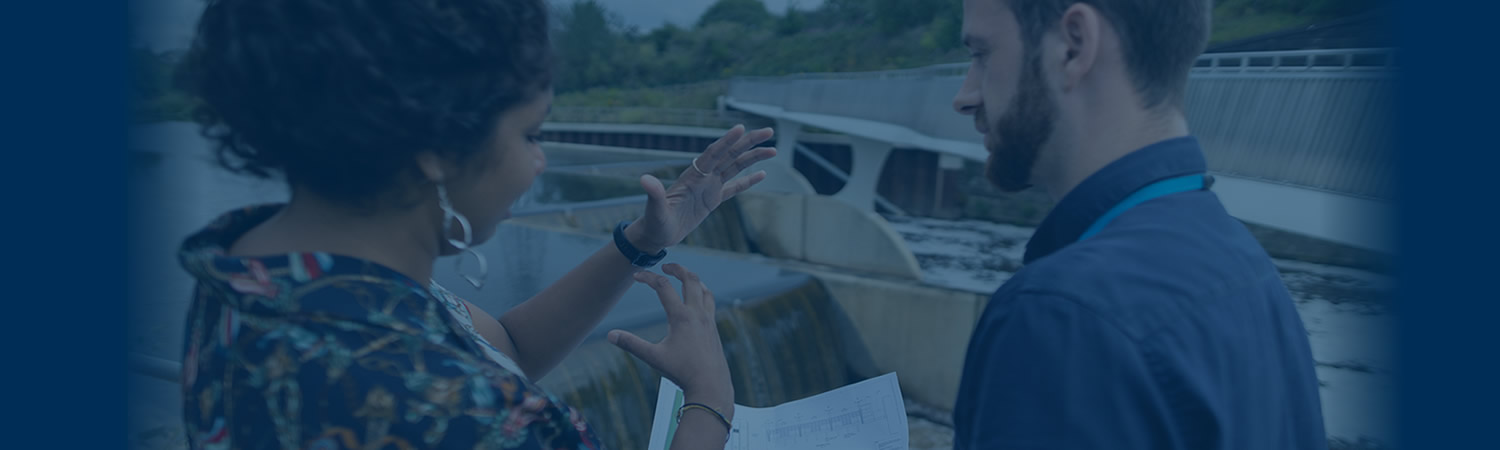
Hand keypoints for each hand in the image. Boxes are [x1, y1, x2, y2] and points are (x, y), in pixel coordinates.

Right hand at [607, 264, 733, 418]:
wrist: (710, 385)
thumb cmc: (681, 372)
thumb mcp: (653, 357)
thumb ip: (631, 344)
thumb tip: (610, 335)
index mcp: (681, 316)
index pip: (663, 287)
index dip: (648, 277)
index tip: (636, 276)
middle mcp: (697, 314)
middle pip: (690, 279)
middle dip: (677, 269)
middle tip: (665, 266)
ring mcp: (708, 320)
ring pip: (704, 290)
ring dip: (693, 279)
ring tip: (683, 278)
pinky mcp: (714, 328)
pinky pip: (710, 303)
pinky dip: (702, 294)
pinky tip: (696, 301)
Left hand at [624, 125, 776, 252]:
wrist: (656, 234)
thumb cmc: (654, 222)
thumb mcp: (655, 209)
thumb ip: (653, 193)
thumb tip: (644, 179)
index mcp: (693, 176)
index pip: (713, 154)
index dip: (727, 141)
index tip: (741, 128)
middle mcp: (703, 177)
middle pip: (730, 154)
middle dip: (748, 142)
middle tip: (768, 131)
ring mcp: (709, 187)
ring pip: (735, 167)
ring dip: (753, 157)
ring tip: (773, 149)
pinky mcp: (713, 200)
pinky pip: (734, 187)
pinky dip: (748, 180)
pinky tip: (763, 173)